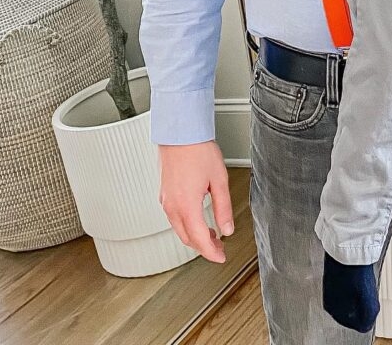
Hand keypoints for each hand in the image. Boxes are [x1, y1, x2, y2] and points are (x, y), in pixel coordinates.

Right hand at [157, 140, 233, 262]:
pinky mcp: (165, 193)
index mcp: (187, 206)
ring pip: (179, 229)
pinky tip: (197, 219)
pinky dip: (186, 225)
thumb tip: (227, 228)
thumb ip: (223, 207)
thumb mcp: (219, 180)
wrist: (180, 133)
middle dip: (204, 247)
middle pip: (187, 238)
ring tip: (211, 234)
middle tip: (219, 248)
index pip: (199, 240)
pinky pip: (174, 217)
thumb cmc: (198, 150)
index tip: (221, 257)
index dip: (212, 253)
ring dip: (194, 236)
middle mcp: (172, 206)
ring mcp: (166, 200)